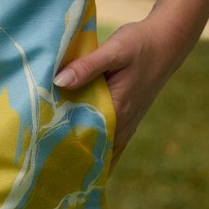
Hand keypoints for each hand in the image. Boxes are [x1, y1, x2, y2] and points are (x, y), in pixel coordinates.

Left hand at [54, 17, 178, 166]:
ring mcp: (127, 123)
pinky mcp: (127, 117)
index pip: (88, 141)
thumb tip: (59, 81)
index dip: (65, 150)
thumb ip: (87, 67)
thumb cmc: (139, 44)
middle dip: (70, 159)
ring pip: (102, 149)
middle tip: (41, 166)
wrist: (167, 42)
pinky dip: (96, 149)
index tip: (42, 158)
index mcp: (118, 111)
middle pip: (93, 150)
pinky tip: (79, 153)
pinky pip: (110, 142)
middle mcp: (124, 123)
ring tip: (54, 166)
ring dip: (82, 155)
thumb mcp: (113, 50)